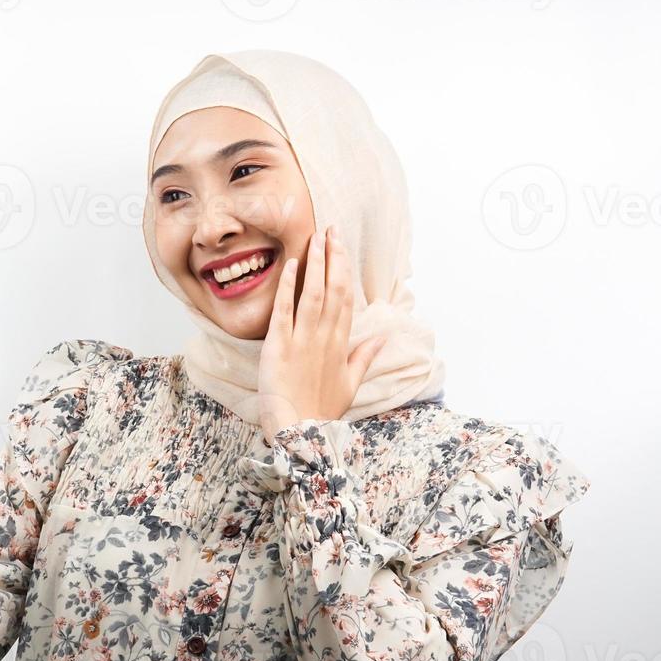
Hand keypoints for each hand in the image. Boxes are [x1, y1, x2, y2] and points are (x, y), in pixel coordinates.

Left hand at [256, 223, 386, 435]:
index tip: (341, 245)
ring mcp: (303, 341)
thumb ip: (365, 357)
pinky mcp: (279, 347)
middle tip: (331, 229)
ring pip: (313, 294)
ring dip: (316, 264)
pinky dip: (289, 287)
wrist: (299, 432)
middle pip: (333, 289)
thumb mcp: (349, 384)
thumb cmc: (321, 411)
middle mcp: (325, 338)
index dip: (344, 268)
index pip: (346, 297)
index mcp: (341, 344)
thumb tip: (382, 337)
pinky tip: (292, 265)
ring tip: (316, 237)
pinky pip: (285, 311)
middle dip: (333, 257)